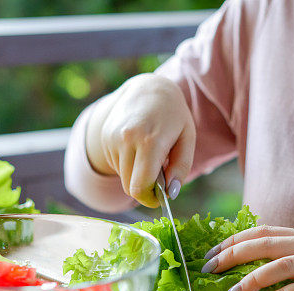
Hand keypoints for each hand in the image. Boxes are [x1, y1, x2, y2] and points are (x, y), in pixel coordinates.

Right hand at [85, 73, 194, 207]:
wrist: (147, 88)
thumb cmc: (173, 115)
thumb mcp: (187, 138)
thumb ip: (181, 168)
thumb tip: (170, 193)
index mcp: (150, 141)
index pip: (140, 186)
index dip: (150, 199)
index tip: (159, 199)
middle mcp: (126, 140)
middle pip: (130, 186)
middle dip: (145, 190)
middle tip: (159, 180)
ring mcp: (112, 138)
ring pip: (123, 177)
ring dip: (136, 175)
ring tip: (150, 155)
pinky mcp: (105, 138)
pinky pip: (117, 165)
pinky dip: (128, 164)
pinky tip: (138, 147)